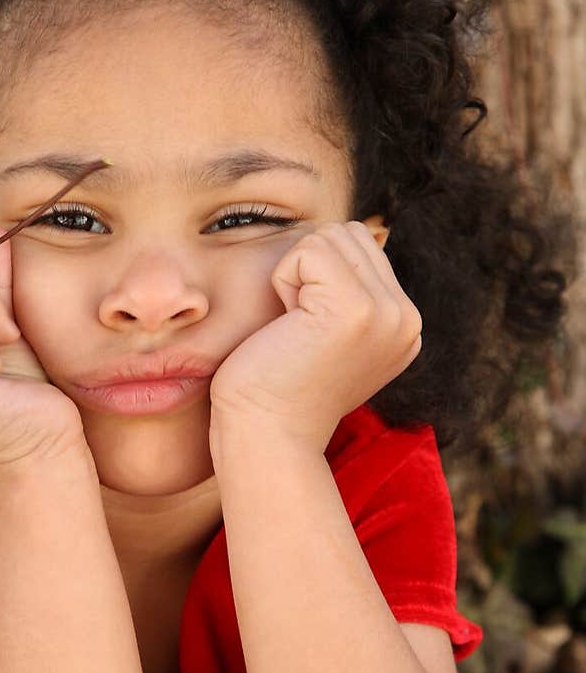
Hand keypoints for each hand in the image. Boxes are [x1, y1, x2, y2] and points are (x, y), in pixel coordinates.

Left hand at [209, 219, 421, 451]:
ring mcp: (388, 313)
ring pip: (330, 237)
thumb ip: (349, 295)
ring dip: (295, 277)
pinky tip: (287, 328)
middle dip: (307, 272)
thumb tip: (346, 238)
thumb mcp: (328, 339)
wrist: (266, 438)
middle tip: (297, 331)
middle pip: (348, 234)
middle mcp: (407, 319)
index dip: (316, 278)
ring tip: (295, 329)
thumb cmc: (276, 389)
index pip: (361, 246)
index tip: (309, 336)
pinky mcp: (356, 308)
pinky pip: (308, 251)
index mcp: (404, 326)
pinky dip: (283, 282)